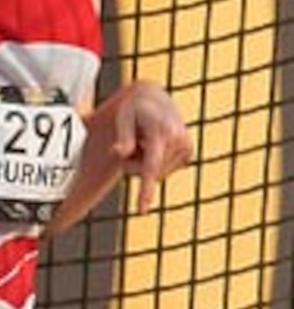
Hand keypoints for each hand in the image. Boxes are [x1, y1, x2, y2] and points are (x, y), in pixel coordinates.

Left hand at [102, 79, 194, 213]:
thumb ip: (123, 137)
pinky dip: (155, 162)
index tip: (142, 211)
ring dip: (144, 163)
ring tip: (144, 140)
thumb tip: (120, 152)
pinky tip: (154, 144)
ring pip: (158, 174)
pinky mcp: (188, 152)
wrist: (154, 98)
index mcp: (162, 133)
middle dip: (135, 165)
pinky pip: (164, 170)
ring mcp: (186, 147)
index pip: (151, 167)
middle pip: (150, 173)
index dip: (146, 190)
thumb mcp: (123, 118)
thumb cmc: (133, 109)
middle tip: (129, 144)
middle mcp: (179, 141)